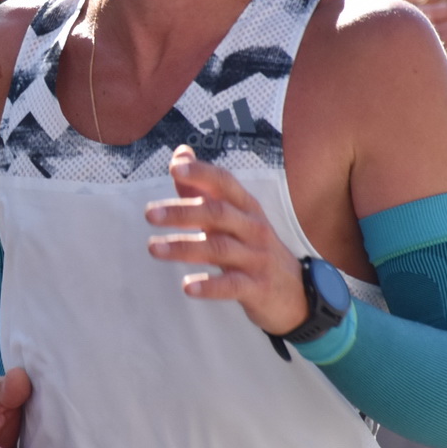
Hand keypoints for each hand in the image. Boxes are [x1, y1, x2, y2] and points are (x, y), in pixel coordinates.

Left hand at [145, 146, 307, 332]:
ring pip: (219, 248)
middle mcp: (253, 228)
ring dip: (184, 247)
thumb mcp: (234, 217)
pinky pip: (232, 285)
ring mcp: (257, 257)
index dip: (202, 174)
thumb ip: (203, 188)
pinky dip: (209, 286)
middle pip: (218, 213)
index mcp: (246, 208)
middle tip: (151, 214)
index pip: (225, 183)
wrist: (296, 292)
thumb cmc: (255, 248)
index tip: (176, 167)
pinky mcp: (257, 287)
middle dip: (183, 212)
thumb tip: (180, 155)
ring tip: (154, 248)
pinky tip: (187, 286)